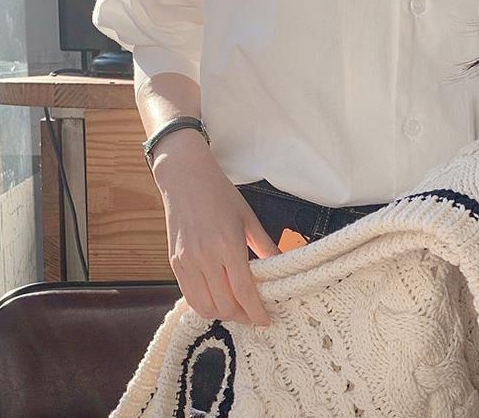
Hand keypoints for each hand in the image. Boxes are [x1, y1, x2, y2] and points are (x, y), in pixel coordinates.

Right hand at [151, 129, 281, 325]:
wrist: (186, 179)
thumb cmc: (221, 195)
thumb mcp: (248, 218)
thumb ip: (265, 246)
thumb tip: (283, 265)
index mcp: (228, 243)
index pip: (244, 290)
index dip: (256, 311)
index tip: (266, 321)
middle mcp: (205, 256)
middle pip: (224, 304)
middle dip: (242, 316)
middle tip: (254, 314)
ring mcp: (186, 262)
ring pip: (204, 306)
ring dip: (222, 314)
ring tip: (237, 309)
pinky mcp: (174, 263)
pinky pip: (189, 296)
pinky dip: (204, 304)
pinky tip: (217, 298)